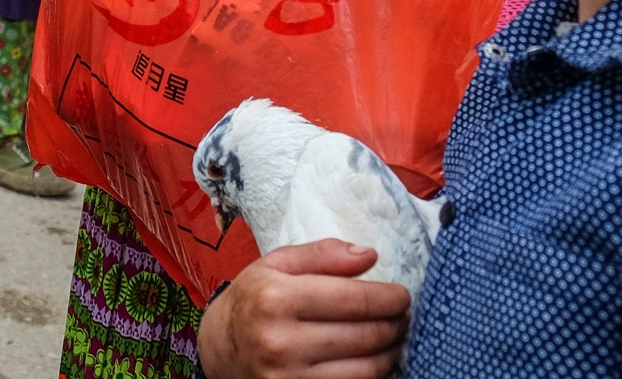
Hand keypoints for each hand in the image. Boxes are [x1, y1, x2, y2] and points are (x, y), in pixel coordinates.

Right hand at [197, 241, 409, 378]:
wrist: (219, 350)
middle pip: (365, 335)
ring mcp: (289, 378)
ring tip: (391, 337)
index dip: (388, 297)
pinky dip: (373, 374)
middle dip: (395, 324)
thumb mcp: (276, 265)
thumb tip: (369, 255)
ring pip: (366, 369)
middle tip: (401, 315)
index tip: (402, 295)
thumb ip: (322, 254)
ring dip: (390, 353)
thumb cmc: (253, 301)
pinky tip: (373, 359)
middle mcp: (280, 341)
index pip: (353, 299)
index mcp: (275, 299)